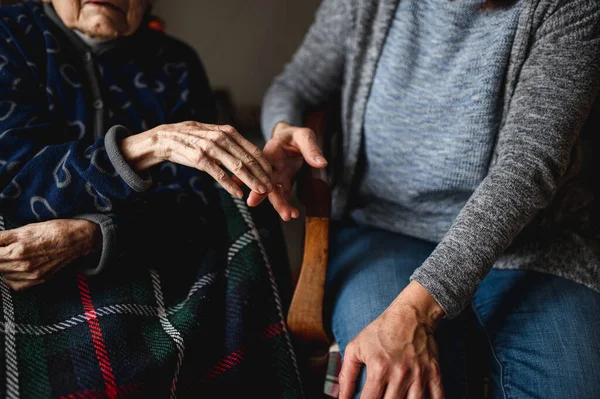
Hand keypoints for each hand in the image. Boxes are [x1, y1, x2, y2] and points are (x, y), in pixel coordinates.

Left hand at [0, 219, 100, 290]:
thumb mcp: (24, 229)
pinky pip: (14, 285)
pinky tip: (14, 267)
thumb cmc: (53, 231)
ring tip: (9, 256)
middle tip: (4, 249)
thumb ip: (1, 237)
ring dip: (2, 267)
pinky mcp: (38, 280)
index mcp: (18, 252)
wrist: (76, 239)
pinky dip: (10, 277)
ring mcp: (32, 276)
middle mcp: (24, 267)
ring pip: (3, 276)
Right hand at [120, 121, 273, 198]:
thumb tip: (250, 159)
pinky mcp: (198, 158)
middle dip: (262, 174)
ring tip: (260, 191)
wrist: (165, 138)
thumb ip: (231, 145)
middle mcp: (221, 137)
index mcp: (227, 132)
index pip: (252, 149)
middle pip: (248, 159)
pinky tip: (238, 194)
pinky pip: (217, 173)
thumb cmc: (193, 140)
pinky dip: (229, 185)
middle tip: (272, 187)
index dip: (265, 164)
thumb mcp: (214, 136)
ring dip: (251, 180)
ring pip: (236, 166)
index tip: (274, 176)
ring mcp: (209, 147)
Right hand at [246, 122, 327, 220]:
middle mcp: (270, 166)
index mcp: (271, 151)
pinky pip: (283, 195)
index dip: (259, 181)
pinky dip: (287, 205)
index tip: (258, 195)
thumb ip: (311, 148)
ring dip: (280, 205)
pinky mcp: (283, 182)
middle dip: (270, 198)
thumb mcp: (304, 136)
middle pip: (267, 183)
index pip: (263, 167)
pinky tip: (293, 214)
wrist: (291, 138)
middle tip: (278, 211)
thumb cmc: (295, 135)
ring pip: (274, 192)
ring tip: (289, 216)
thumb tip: (322, 163)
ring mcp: (276, 176)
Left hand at [339, 281, 445, 398]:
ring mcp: (419, 375)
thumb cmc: (381, 331)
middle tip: (380, 398)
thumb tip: (341, 398)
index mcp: (379, 369)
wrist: (410, 314)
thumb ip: (347, 375)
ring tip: (397, 398)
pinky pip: (438, 396)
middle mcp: (400, 374)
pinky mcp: (434, 373)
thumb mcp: (356, 347)